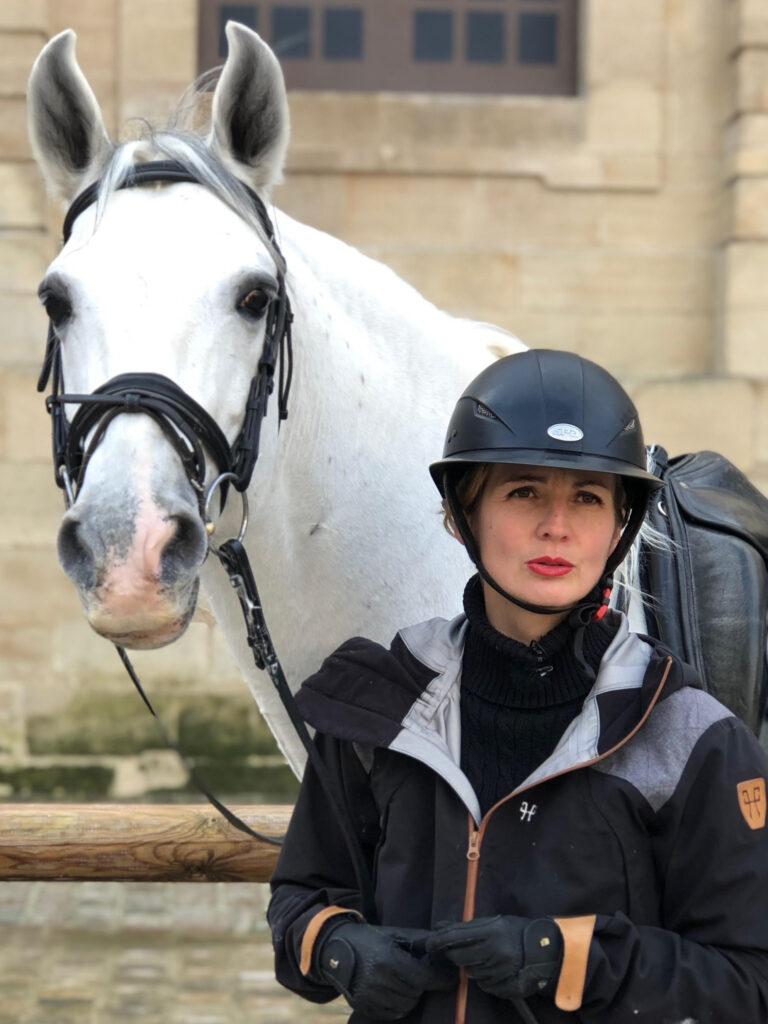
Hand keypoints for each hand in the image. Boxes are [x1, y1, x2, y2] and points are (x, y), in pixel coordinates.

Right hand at [315, 920, 456, 1019]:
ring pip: (406, 1006)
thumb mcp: (394, 934)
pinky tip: (395, 991)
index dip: (441, 979)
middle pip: (416, 993)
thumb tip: (443, 945)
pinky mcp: (363, 1007)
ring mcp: (370, 997)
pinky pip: (392, 1014)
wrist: (335, 949)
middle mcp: (379, 981)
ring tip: (405, 981)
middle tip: (418, 973)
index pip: (424, 978)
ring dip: (411, 995)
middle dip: (422, 984)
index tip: (452, 979)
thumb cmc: (370, 938)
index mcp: (388, 960)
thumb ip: (420, 940)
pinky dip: (399, 1005)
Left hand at [425, 915, 561, 1000]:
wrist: (548, 950)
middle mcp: (495, 951)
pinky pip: (484, 984)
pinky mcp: (505, 985)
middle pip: (460, 957)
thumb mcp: (495, 922)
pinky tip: (490, 968)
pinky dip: (482, 977)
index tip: (429, 943)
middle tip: (456, 951)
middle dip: (455, 954)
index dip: (439, 940)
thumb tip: (440, 926)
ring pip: (470, 972)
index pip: (456, 937)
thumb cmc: (518, 931)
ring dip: (470, 965)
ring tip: (481, 957)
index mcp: (492, 931)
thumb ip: (468, 926)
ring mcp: (501, 970)